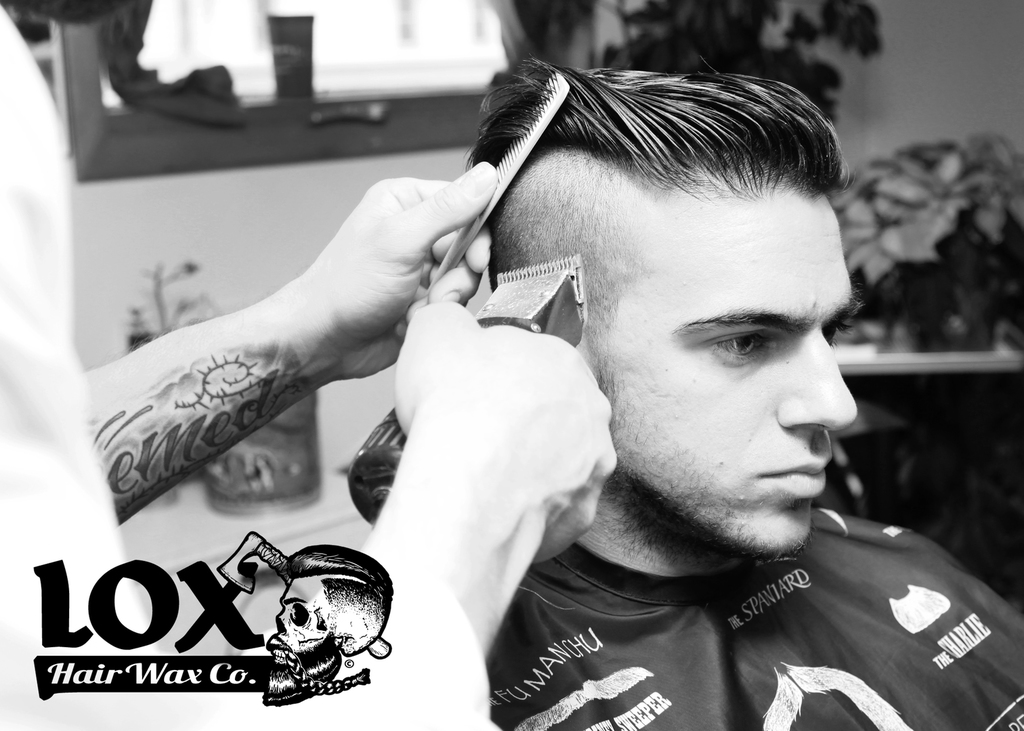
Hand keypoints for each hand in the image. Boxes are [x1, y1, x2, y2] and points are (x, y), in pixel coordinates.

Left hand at [285, 163, 497, 379]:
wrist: (324, 339)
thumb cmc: (347, 286)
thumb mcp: (400, 240)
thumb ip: (447, 209)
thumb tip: (489, 175)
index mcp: (406, 201)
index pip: (466, 203)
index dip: (476, 233)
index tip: (475, 259)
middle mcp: (415, 230)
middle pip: (469, 245)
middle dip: (457, 274)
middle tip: (439, 290)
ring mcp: (419, 266)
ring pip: (463, 278)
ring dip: (444, 298)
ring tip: (416, 307)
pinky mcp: (422, 297)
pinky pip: (451, 302)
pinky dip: (434, 314)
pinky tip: (408, 319)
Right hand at [392, 303, 616, 562]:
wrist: (463, 484)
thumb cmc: (455, 409)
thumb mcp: (435, 329)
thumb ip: (449, 315)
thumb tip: (451, 319)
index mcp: (563, 360)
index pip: (538, 362)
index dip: (504, 378)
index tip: (481, 394)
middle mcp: (590, 410)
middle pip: (557, 412)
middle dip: (525, 422)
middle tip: (484, 434)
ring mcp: (592, 462)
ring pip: (562, 461)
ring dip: (533, 465)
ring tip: (490, 474)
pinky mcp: (582, 510)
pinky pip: (558, 506)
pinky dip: (532, 507)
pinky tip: (501, 504)